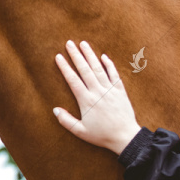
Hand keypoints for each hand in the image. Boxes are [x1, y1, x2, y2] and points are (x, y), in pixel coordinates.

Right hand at [53, 40, 141, 154]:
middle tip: (69, 43)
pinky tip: (103, 56)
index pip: (73, 80)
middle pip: (85, 69)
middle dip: (76, 55)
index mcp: (86, 100)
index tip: (58, 57)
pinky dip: (109, 64)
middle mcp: (98, 92)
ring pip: (99, 68)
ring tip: (83, 44)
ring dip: (90, 55)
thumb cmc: (101, 135)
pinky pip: (114, 74)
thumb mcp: (80, 131)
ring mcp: (110, 90)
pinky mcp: (120, 91)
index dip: (65, 67)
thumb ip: (66, 121)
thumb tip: (55, 109)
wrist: (125, 137)